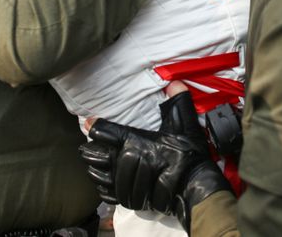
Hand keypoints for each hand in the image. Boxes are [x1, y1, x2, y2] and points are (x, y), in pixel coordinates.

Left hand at [79, 91, 230, 230]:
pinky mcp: (134, 199)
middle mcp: (131, 161)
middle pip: (101, 157)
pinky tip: (102, 185)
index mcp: (139, 141)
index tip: (89, 122)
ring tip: (91, 167)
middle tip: (84, 150)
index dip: (96, 126)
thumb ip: (178, 102)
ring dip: (96, 172)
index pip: (109, 132)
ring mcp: (130, 182)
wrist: (197, 185)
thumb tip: (175, 82)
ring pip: (105, 176)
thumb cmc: (190, 154)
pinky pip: (112, 194)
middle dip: (91, 153)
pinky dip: (104, 190)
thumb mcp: (186, 124)